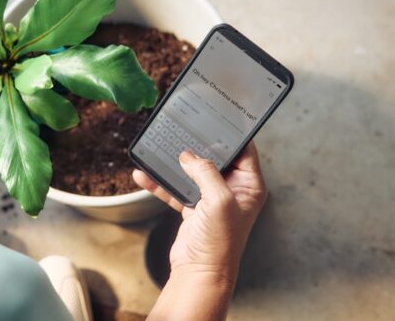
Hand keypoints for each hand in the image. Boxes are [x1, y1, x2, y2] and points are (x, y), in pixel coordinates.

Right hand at [133, 142, 266, 286]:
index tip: (215, 120)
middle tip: (184, 130)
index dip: (231, 135)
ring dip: (175, 164)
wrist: (199, 273)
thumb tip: (190, 155)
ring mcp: (212, 199)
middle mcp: (233, 190)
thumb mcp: (219, 200)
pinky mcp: (193, 208)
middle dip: (198, 146)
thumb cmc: (219, 243)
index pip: (244, 151)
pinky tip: (145, 174)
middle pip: (216, 158)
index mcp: (249, 186)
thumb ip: (206, 172)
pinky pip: (176, 189)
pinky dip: (161, 183)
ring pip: (193, 172)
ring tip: (160, 149)